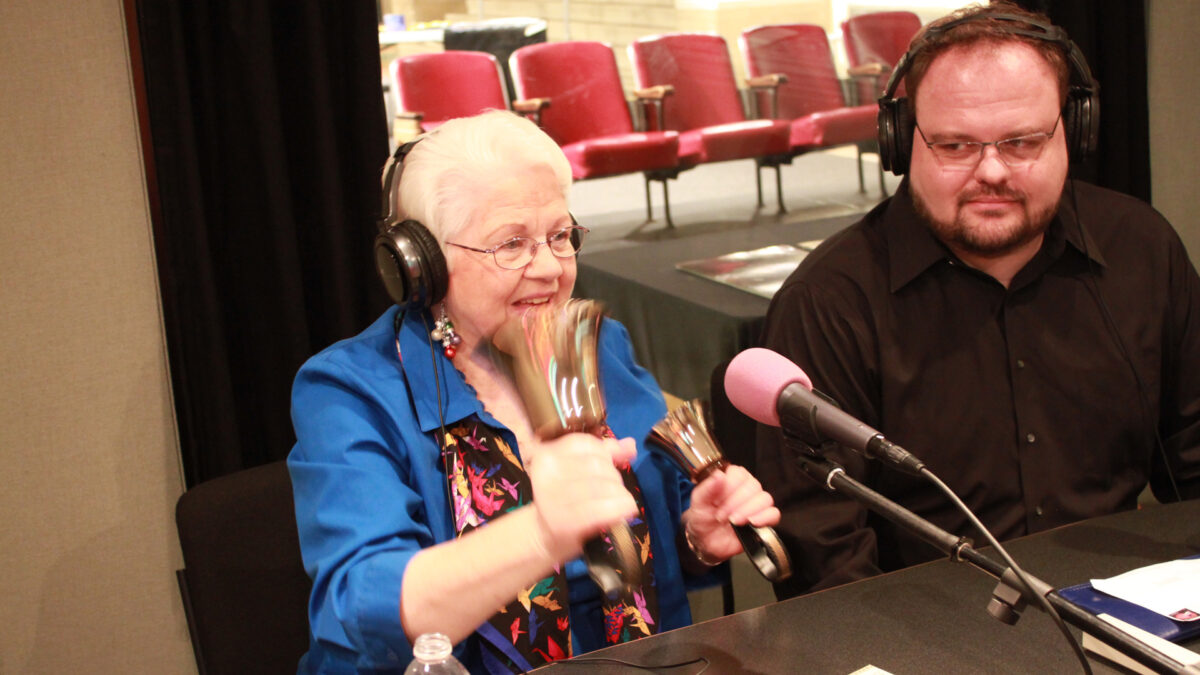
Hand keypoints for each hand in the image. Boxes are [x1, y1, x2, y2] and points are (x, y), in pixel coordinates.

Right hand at [526, 434, 637, 562]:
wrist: (546, 538)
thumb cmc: (566, 501)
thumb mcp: (580, 471)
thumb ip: (605, 454)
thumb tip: (631, 445)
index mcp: (547, 455)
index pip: (587, 444)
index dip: (606, 455)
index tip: (608, 468)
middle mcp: (547, 473)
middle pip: (597, 464)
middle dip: (613, 477)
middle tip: (612, 492)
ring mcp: (555, 498)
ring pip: (604, 486)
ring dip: (619, 495)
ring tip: (616, 503)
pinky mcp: (566, 521)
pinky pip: (603, 509)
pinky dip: (620, 509)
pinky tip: (625, 511)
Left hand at [683, 465, 779, 563]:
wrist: (707, 542)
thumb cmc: (703, 518)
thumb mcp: (698, 503)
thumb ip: (707, 488)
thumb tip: (719, 475)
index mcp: (732, 478)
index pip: (739, 474)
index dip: (728, 489)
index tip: (717, 502)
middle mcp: (747, 487)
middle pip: (753, 486)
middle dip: (735, 504)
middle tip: (721, 516)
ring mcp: (757, 503)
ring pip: (765, 499)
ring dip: (747, 511)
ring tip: (733, 522)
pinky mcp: (765, 519)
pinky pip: (774, 514)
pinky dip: (764, 518)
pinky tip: (751, 523)